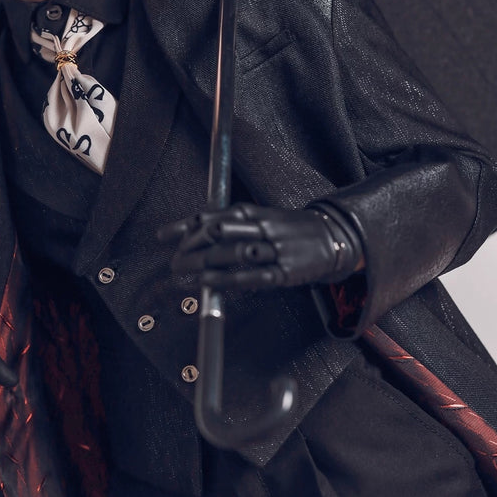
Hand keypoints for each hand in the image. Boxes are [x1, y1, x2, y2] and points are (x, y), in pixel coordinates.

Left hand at [159, 203, 362, 290]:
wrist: (333, 238)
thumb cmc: (288, 229)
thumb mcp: (261, 217)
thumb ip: (231, 223)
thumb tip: (196, 228)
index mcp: (254, 212)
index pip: (213, 215)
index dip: (184, 226)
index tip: (162, 236)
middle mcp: (262, 228)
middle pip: (220, 232)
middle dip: (192, 247)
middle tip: (174, 261)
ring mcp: (274, 250)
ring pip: (234, 253)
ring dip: (204, 263)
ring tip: (184, 272)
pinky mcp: (285, 272)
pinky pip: (253, 277)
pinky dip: (228, 280)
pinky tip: (209, 283)